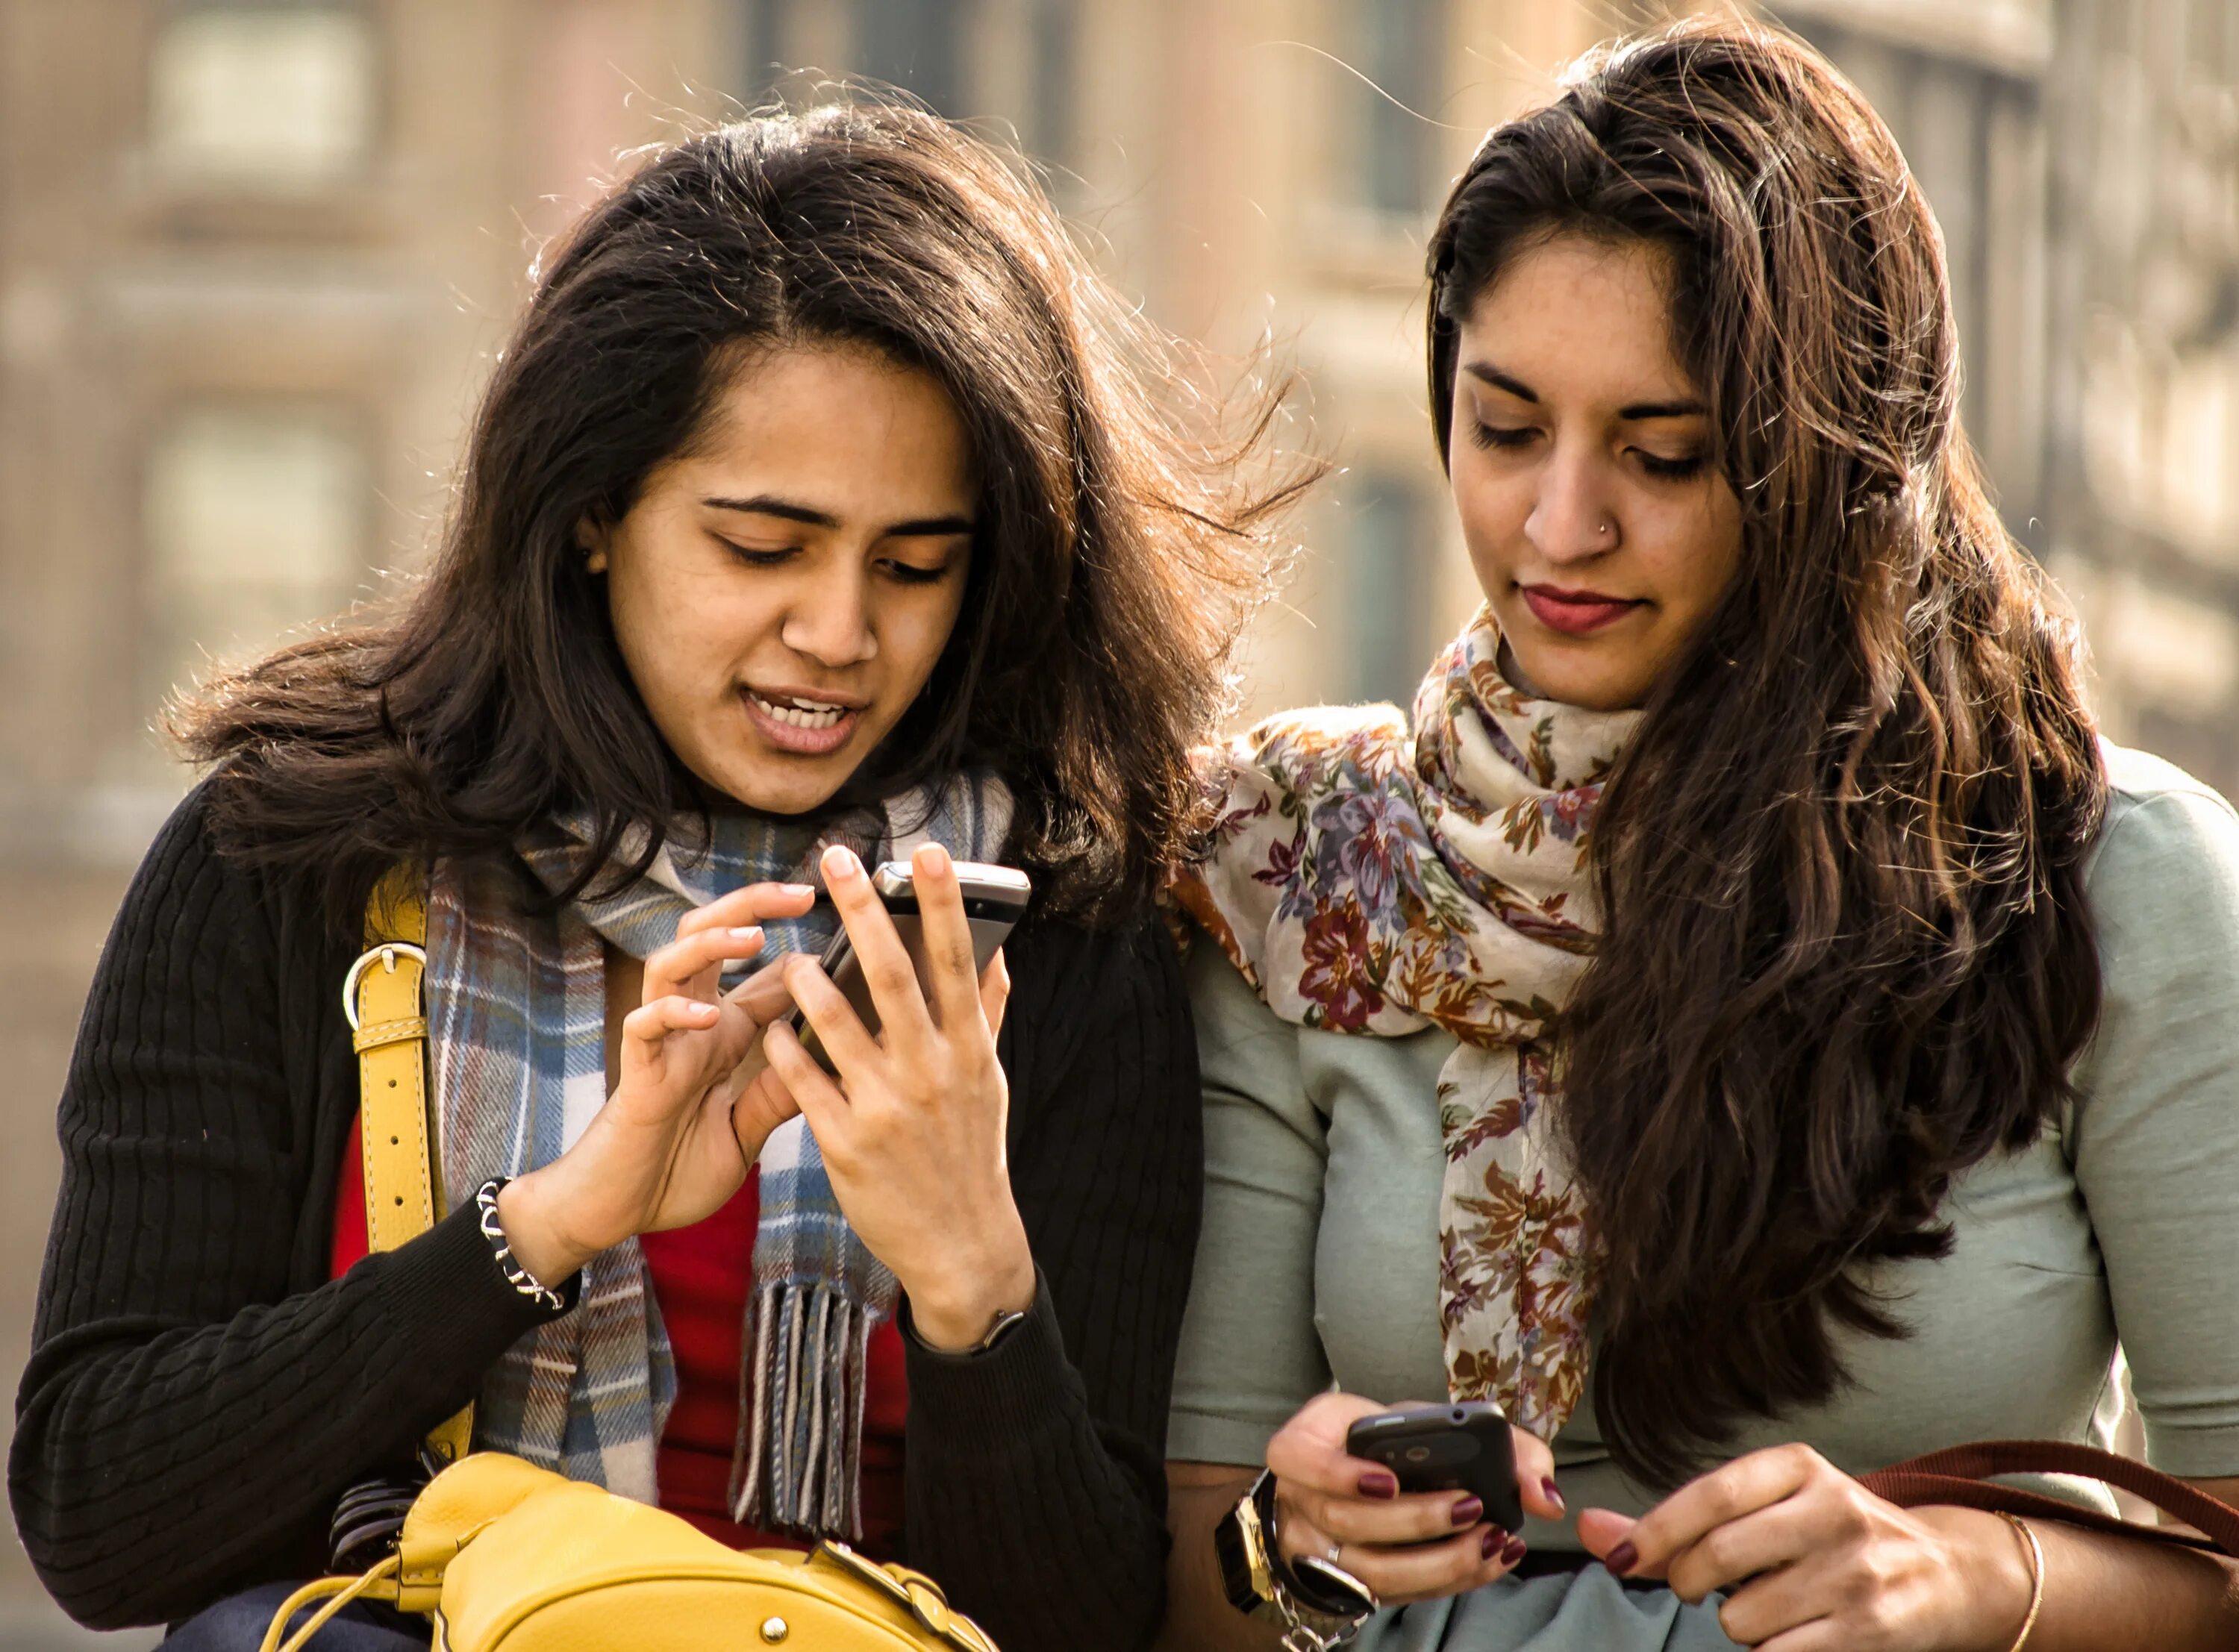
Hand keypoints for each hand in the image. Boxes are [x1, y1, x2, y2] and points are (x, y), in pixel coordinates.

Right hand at [496, 881, 817, 1283]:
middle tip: (803, 892)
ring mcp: (661, 1042)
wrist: (620, 1212)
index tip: (848, 922)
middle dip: (751, 906)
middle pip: (710, 937)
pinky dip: (673, 1013)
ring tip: (752, 937)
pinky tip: (707, 1014)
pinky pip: (644, 1026)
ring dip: (710, 944)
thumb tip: (833, 1059)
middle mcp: (692, 1024)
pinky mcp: (636, 1072)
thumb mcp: (750, 1128)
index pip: (764, 972)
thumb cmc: (678, 1169)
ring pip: (671, 964)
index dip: (801, 944)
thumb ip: (781, 1092)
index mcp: (725, 1034)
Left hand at [759, 842, 1033, 1349]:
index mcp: (969, 1049)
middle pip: (894, 976)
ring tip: (789, 951)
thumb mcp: (990, 1081)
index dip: (942, 904)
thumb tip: (999, 952)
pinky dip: (787, 1050)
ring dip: (809, 981)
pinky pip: (806, 1084)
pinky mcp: (847, 1143)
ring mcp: (887, 1108)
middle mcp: (931, 1071)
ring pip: (839, 1027)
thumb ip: (987, 1013)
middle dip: (865, 913)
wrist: (962, 1243)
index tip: (927, 852)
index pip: (954, 961)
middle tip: (838, 860)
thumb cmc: (972, 1152)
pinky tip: (770, 1025)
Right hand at [1261, 1391, 1563, 1607]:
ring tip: (1491, 1540)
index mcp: (1304, 1445)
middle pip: (1348, 1522)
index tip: (1390, 1480)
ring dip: (1437, 1560)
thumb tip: (1543, 1494)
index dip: (1338, 1474)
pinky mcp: (1352, 1585)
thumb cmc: (1386, 1443)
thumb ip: (1497, 1441)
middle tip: (1471, 1506)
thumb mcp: (1425, 1420)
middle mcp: (1302, 1502)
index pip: (1298, 1458)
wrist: (1357, 1475)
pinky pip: (1396, 1594)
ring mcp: (1320, 1551)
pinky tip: (1488, 1561)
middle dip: (1415, 1519)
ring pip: (1370, 1571)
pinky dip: (1448, 1580)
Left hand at [1575, 1443, 2035, 1650]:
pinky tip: (1791, 1634)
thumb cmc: (1832, 1535)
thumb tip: (1587, 1529)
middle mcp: (1833, 1510)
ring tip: (1766, 1607)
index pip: (1709, 1495)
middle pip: (1717, 1557)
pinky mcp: (1872, 1627)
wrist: (1948, 1573)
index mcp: (1799, 1467)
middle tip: (1695, 1586)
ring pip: (1742, 1617)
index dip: (1655, 1531)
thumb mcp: (1767, 1506)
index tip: (1621, 1559)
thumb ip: (1676, 1522)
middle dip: (1687, 1582)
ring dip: (1734, 1625)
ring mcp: (1856, 1570)